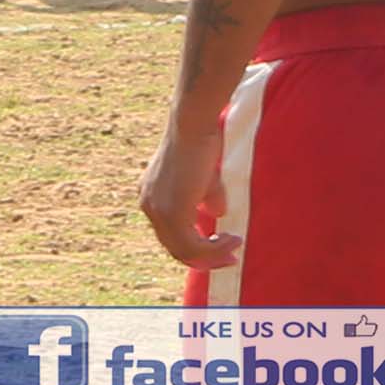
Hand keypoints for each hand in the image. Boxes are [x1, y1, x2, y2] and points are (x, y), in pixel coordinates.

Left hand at [140, 116, 237, 269]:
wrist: (194, 125)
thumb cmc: (201, 141)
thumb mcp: (205, 176)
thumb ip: (207, 197)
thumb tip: (218, 214)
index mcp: (152, 197)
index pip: (170, 235)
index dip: (196, 246)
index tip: (221, 248)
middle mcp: (149, 206)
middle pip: (175, 248)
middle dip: (205, 258)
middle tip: (231, 258)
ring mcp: (158, 211)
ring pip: (184, 250)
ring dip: (212, 255)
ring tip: (234, 247)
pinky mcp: (172, 212)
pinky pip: (193, 245)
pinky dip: (214, 248)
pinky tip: (233, 239)